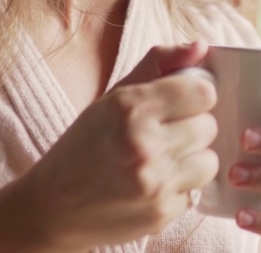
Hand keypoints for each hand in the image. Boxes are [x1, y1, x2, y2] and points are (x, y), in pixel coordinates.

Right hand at [0, 43, 218, 252]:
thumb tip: (201, 46)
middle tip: (166, 134)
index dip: (196, 95)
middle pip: (209, 126)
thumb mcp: (113, 97)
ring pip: (209, 161)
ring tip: (164, 160)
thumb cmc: (84, 145)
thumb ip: (159, 64)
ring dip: (192, 160)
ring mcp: (154, 182)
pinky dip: (179, 188)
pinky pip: (196, 191)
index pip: (203, 91)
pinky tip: (153, 185)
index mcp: (131, 107)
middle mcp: (144, 144)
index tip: (183, 102)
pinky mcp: (160, 214)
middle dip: (192, 128)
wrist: (51, 207)